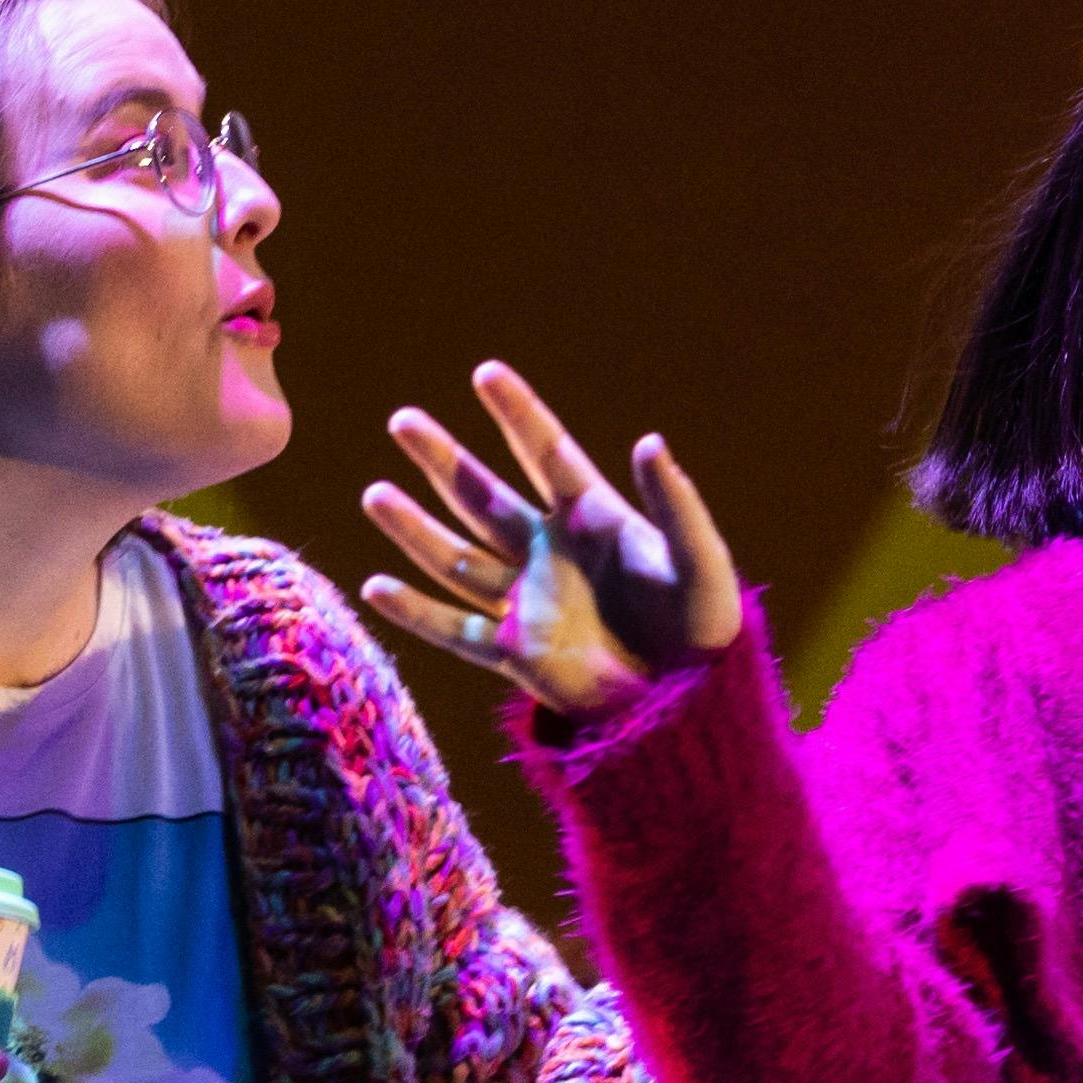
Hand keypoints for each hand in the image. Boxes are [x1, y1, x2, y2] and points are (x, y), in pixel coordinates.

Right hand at [356, 360, 748, 720]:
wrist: (690, 710)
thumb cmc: (708, 635)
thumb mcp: (703, 565)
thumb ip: (678, 505)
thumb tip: (649, 442)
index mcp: (596, 520)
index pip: (547, 454)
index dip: (518, 413)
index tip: (486, 372)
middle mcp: (553, 553)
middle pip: (485, 496)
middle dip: (444, 458)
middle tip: (402, 420)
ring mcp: (530, 603)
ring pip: (458, 557)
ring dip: (415, 527)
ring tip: (374, 493)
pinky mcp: (516, 656)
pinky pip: (455, 630)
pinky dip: (415, 611)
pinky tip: (375, 586)